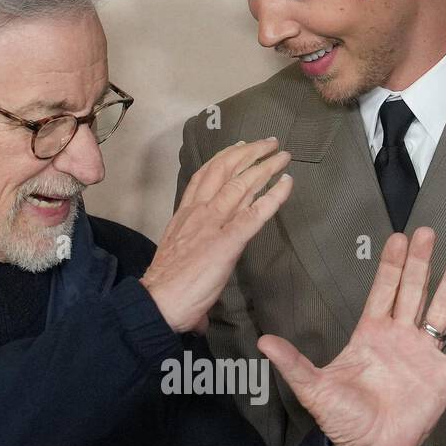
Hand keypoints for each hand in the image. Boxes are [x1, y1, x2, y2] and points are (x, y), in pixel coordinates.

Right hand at [140, 137, 293, 332]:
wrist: (159, 301)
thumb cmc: (165, 287)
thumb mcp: (175, 256)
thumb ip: (190, 254)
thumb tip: (199, 277)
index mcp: (184, 215)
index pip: (204, 177)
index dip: (224, 159)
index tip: (239, 147)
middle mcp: (199, 212)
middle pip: (225, 172)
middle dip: (249, 154)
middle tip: (269, 143)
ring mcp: (214, 225)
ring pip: (242, 186)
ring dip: (265, 167)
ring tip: (282, 156)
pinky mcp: (228, 242)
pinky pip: (255, 214)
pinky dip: (274, 196)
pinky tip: (287, 184)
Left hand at [257, 226, 445, 445]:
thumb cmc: (342, 420)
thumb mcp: (314, 388)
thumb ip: (293, 363)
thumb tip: (263, 342)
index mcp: (371, 336)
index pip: (383, 292)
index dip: (391, 266)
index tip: (398, 239)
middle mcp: (399, 339)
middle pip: (414, 292)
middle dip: (421, 263)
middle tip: (429, 233)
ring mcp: (423, 356)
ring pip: (441, 313)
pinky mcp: (442, 378)